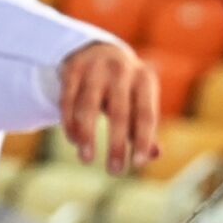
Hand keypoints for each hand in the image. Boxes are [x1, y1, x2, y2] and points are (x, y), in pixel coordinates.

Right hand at [60, 43, 159, 174]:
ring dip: (87, 135)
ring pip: (88, 106)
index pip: (146, 115)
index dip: (143, 140)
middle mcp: (121, 71)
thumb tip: (154, 155)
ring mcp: (95, 68)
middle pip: (119, 112)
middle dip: (117, 145)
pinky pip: (68, 100)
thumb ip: (145, 129)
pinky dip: (70, 122)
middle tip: (115, 171)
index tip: (137, 164)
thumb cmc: (125, 88)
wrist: (99, 51)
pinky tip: (74, 141)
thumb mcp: (140, 102)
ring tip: (87, 159)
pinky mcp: (72, 69)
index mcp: (144, 80)